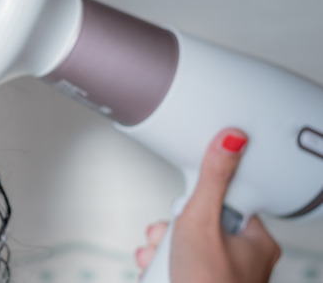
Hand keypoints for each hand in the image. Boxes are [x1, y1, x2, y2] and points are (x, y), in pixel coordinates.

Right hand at [135, 129, 280, 281]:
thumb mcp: (202, 221)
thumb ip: (212, 179)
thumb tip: (230, 139)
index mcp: (255, 241)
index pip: (223, 200)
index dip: (197, 200)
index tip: (187, 206)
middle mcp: (242, 260)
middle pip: (197, 222)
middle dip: (171, 228)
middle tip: (168, 236)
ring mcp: (219, 275)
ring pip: (182, 244)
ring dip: (160, 248)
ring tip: (156, 256)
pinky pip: (175, 264)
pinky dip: (159, 264)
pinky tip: (153, 268)